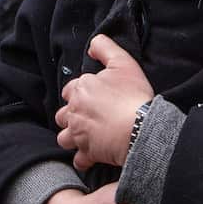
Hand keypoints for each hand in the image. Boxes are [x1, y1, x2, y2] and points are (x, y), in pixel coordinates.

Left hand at [55, 35, 153, 169]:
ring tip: (85, 137)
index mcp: (81, 89)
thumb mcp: (123, 63)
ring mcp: (78, 133)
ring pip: (64, 137)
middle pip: (63, 114)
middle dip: (71, 116)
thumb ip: (105, 48)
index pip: (70, 90)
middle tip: (87, 117)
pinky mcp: (86, 152)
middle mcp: (74, 111)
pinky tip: (92, 157)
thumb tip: (93, 44)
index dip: (79, 93)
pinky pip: (78, 160)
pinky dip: (83, 159)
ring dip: (73, 138)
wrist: (140, 127)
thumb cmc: (133, 95)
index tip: (91, 97)